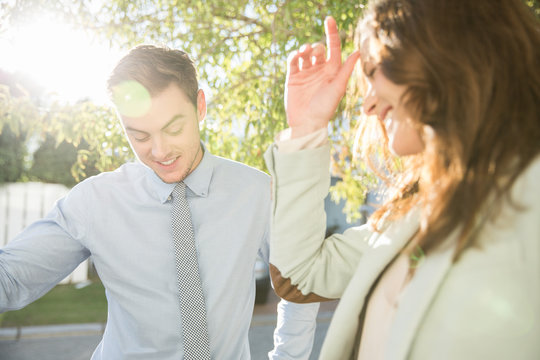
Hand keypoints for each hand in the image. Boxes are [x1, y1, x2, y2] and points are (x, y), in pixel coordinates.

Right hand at [285, 16, 360, 138]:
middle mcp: (320, 70)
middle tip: (312, 51)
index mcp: (333, 70)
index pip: (334, 47)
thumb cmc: (325, 108)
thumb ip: (346, 69)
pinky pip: (293, 61)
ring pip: (305, 53)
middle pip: (319, 49)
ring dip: (305, 49)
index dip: (332, 32)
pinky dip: (294, 56)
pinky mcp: (293, 78)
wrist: (307, 123)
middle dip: (316, 46)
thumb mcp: (338, 88)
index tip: (329, 19)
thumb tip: (358, 51)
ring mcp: (306, 73)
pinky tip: (296, 57)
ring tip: (304, 52)